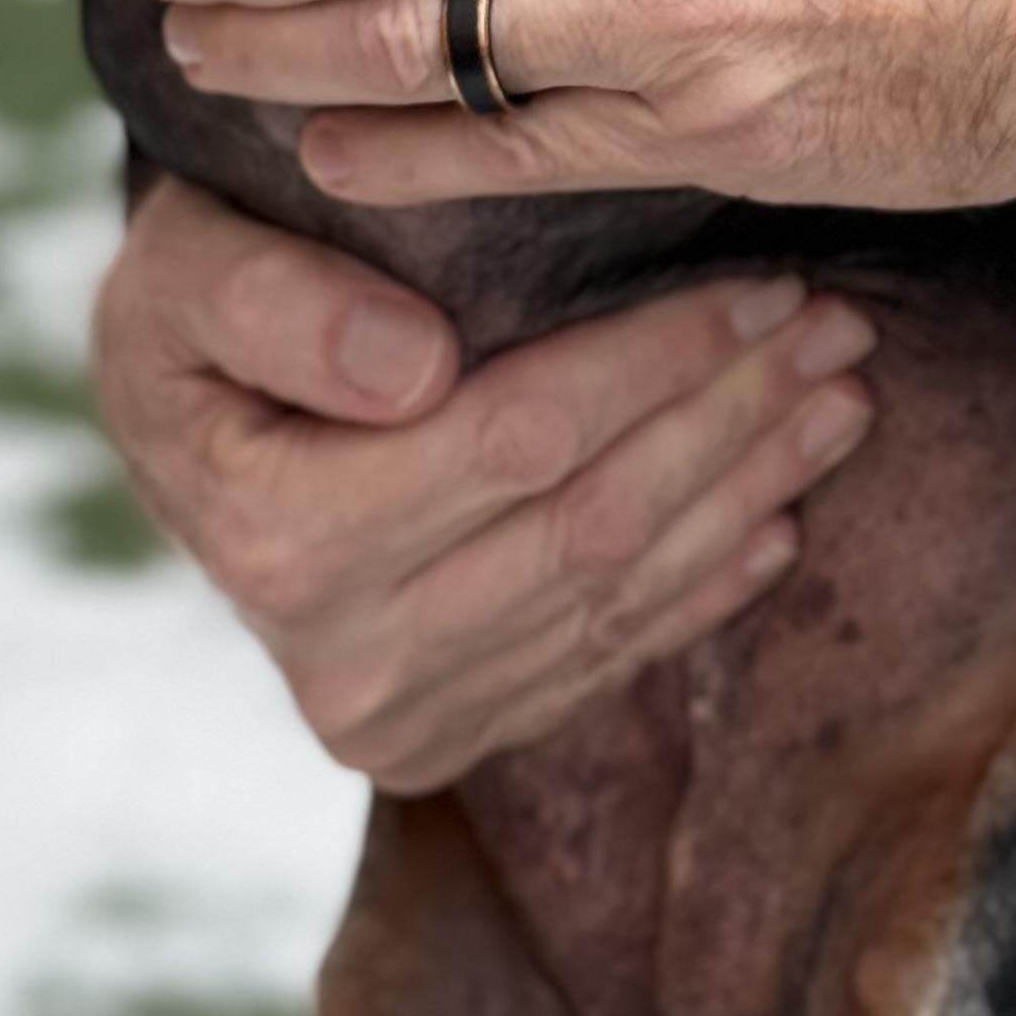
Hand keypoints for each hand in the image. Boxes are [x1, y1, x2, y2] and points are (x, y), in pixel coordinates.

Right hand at [91, 173, 879, 790]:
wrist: (174, 427)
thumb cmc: (193, 311)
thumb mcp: (184, 270)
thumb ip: (276, 305)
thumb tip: (413, 367)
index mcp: (278, 536)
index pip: (519, 439)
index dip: (656, 361)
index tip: (762, 284)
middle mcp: (341, 656)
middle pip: (591, 523)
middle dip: (733, 417)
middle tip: (839, 328)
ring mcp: (395, 717)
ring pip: (616, 594)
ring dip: (747, 493)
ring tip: (840, 401)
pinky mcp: (437, 744)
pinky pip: (600, 664)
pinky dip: (701, 590)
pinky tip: (782, 519)